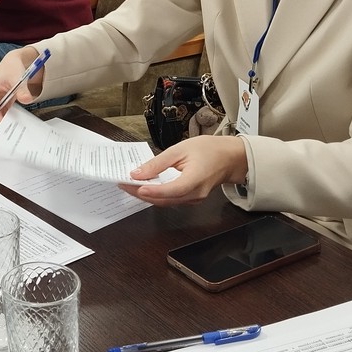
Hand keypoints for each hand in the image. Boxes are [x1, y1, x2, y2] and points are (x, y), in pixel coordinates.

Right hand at [0, 45, 43, 127]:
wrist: (13, 64)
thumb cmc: (11, 68)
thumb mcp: (18, 77)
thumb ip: (22, 90)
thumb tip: (26, 99)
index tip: (5, 125)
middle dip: (0, 122)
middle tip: (11, 130)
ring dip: (5, 122)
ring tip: (15, 128)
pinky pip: (2, 115)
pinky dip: (9, 119)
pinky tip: (16, 123)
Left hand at [119, 136, 247, 206]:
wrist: (230, 158)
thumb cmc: (208, 150)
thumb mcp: (180, 149)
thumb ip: (159, 162)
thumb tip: (138, 173)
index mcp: (196, 180)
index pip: (171, 190)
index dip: (152, 190)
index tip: (134, 185)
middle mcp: (195, 195)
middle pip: (164, 200)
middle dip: (140, 193)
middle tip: (122, 183)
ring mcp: (194, 199)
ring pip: (165, 202)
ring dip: (146, 196)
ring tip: (129, 185)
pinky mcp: (191, 199)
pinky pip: (170, 200)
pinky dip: (156, 195)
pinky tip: (145, 187)